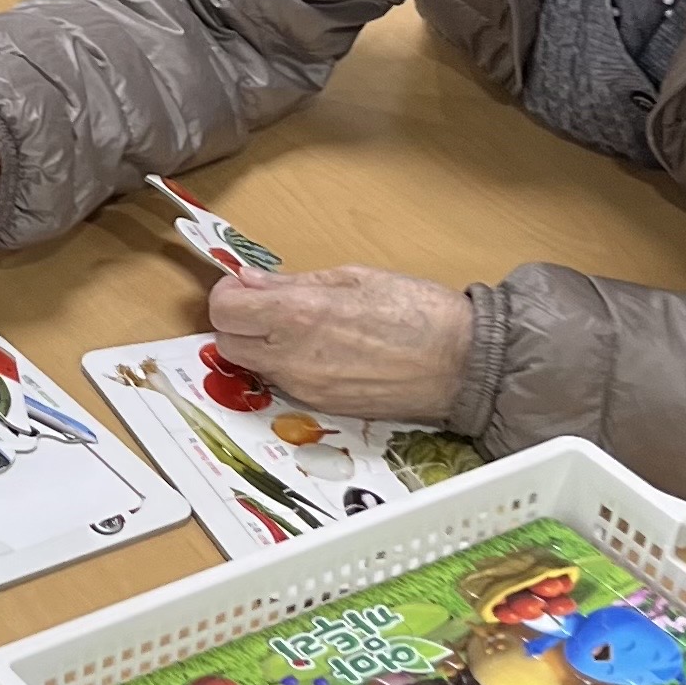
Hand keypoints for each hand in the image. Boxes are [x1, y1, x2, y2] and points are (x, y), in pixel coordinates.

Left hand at [204, 266, 472, 422]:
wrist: (462, 363)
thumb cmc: (418, 312)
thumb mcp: (353, 278)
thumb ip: (292, 283)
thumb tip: (252, 281)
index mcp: (299, 314)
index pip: (223, 310)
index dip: (229, 294)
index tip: (245, 286)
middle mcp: (293, 357)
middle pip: (226, 343)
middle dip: (238, 322)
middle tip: (265, 306)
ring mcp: (306, 387)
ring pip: (254, 367)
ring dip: (261, 346)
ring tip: (300, 327)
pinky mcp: (322, 406)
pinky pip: (284, 384)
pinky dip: (288, 366)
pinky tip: (321, 350)